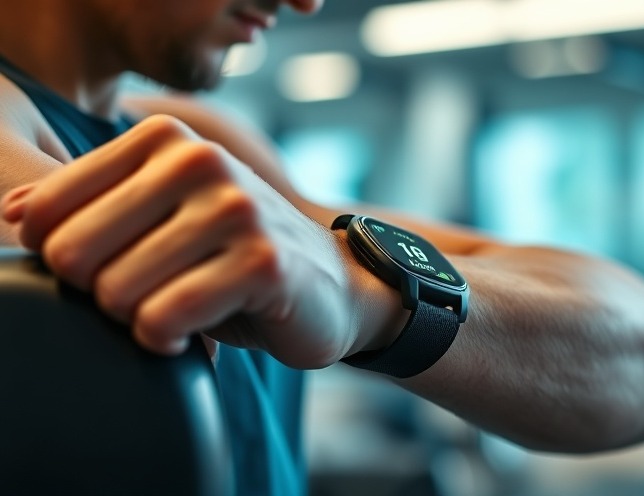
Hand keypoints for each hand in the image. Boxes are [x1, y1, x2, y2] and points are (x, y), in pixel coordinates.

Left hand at [1, 115, 355, 367]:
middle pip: (73, 254)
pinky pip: (164, 317)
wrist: (332, 283)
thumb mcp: (162, 214)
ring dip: (135, 320)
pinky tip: (187, 335)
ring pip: (116, 291)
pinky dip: (164, 340)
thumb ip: (90, 205)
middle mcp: (199, 161)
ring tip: (169, 312)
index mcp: (165, 140)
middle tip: (141, 297)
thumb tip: (13, 215)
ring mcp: (235, 209)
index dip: (57, 258)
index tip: (105, 269)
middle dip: (98, 294)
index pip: (46, 210)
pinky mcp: (260, 263)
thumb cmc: (235, 253)